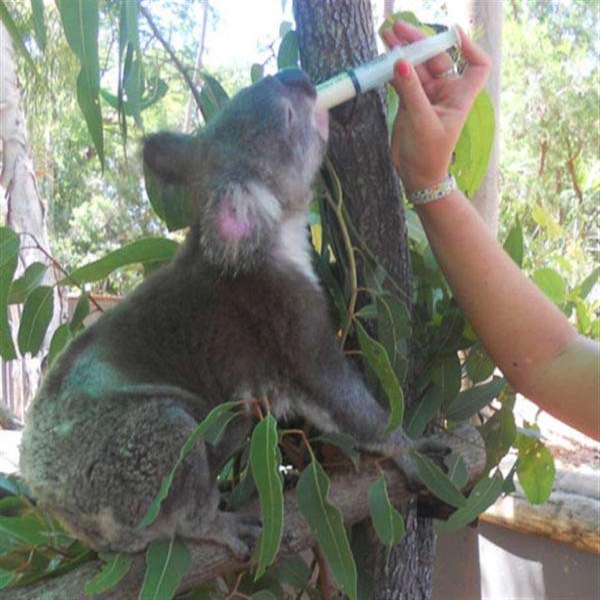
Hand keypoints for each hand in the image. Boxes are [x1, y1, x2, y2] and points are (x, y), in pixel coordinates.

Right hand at [383, 21, 490, 190]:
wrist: (415, 176)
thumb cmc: (429, 154)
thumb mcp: (422, 121)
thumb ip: (411, 91)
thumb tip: (400, 62)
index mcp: (460, 96)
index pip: (477, 65)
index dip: (469, 46)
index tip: (451, 33)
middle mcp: (445, 92)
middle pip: (436, 58)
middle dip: (419, 43)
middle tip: (398, 29)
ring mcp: (426, 96)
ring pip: (416, 67)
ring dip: (402, 52)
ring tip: (386, 35)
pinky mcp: (409, 102)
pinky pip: (402, 80)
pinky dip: (393, 70)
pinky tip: (383, 59)